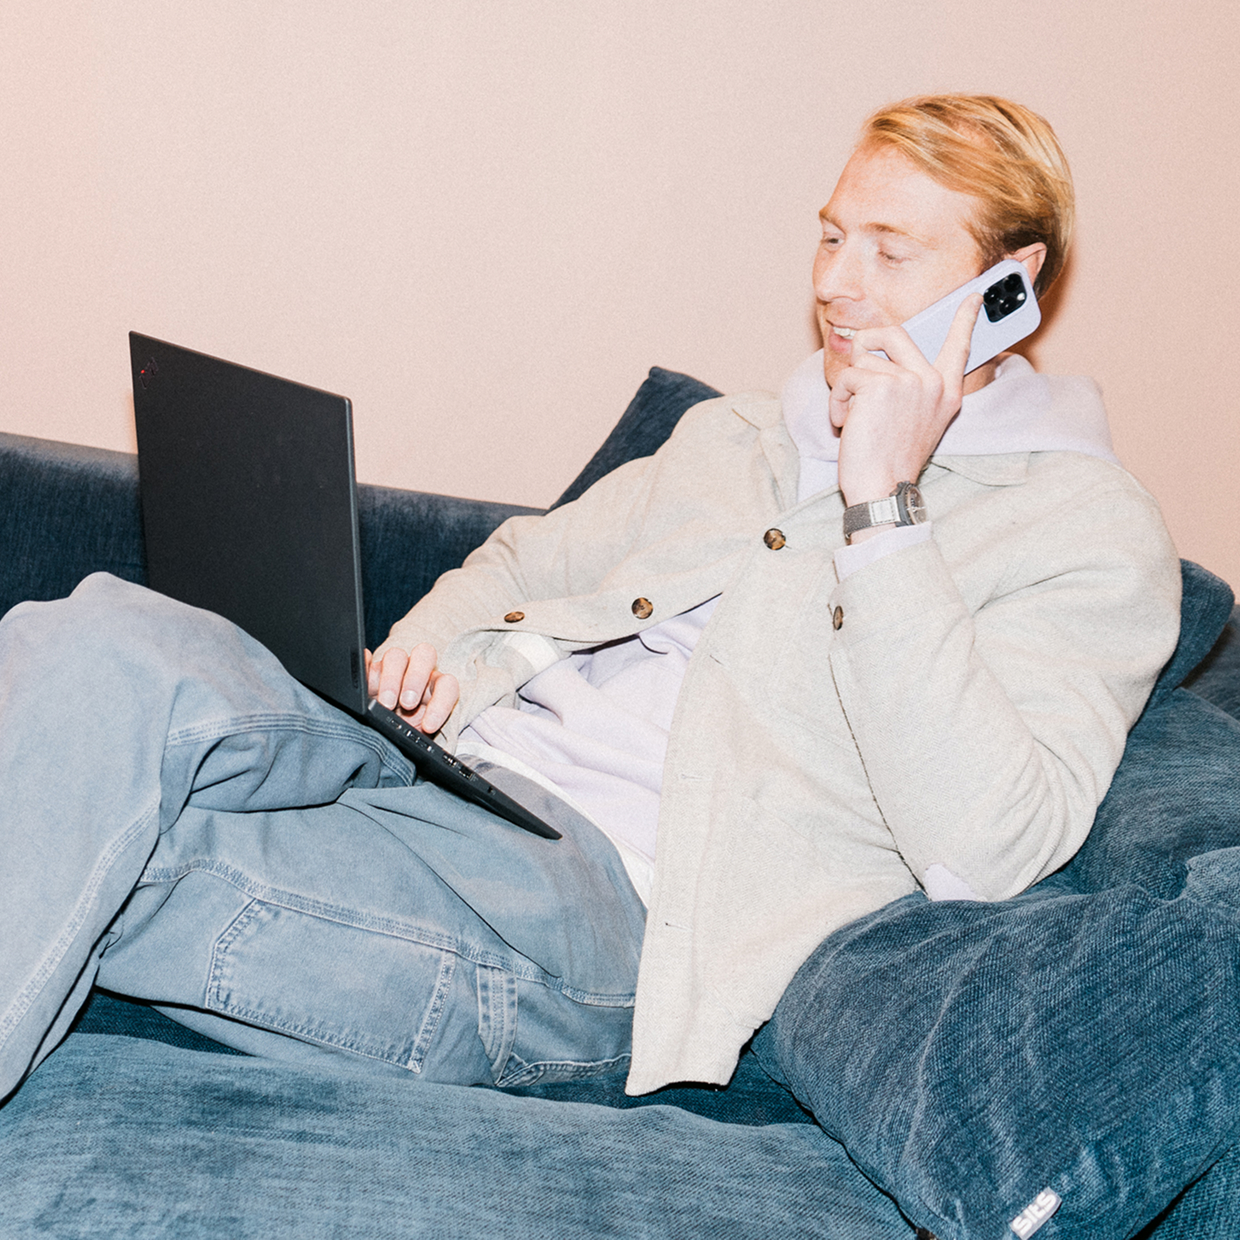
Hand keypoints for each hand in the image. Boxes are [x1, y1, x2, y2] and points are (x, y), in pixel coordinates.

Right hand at [364, 643, 458, 733]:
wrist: (386, 735)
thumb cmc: (408, 735)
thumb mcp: (419, 738)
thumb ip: (426, 737)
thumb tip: (432, 755)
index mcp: (436, 687)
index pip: (447, 685)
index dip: (441, 703)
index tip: (429, 727)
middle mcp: (416, 672)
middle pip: (424, 655)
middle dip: (416, 679)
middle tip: (407, 704)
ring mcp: (392, 669)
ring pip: (396, 656)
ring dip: (391, 678)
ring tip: (385, 704)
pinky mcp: (369, 672)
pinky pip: (366, 661)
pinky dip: (364, 665)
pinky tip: (362, 676)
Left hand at [829, 292, 982, 511]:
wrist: (882, 488)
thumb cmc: (891, 461)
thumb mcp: (916, 423)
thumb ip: (913, 391)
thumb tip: (885, 363)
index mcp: (946, 392)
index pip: (958, 347)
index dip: (965, 319)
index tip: (974, 297)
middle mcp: (933, 382)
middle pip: (893, 333)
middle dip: (865, 344)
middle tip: (856, 367)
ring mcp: (910, 381)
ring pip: (862, 361)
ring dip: (848, 390)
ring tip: (855, 419)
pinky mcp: (881, 386)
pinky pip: (847, 377)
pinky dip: (838, 402)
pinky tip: (847, 425)